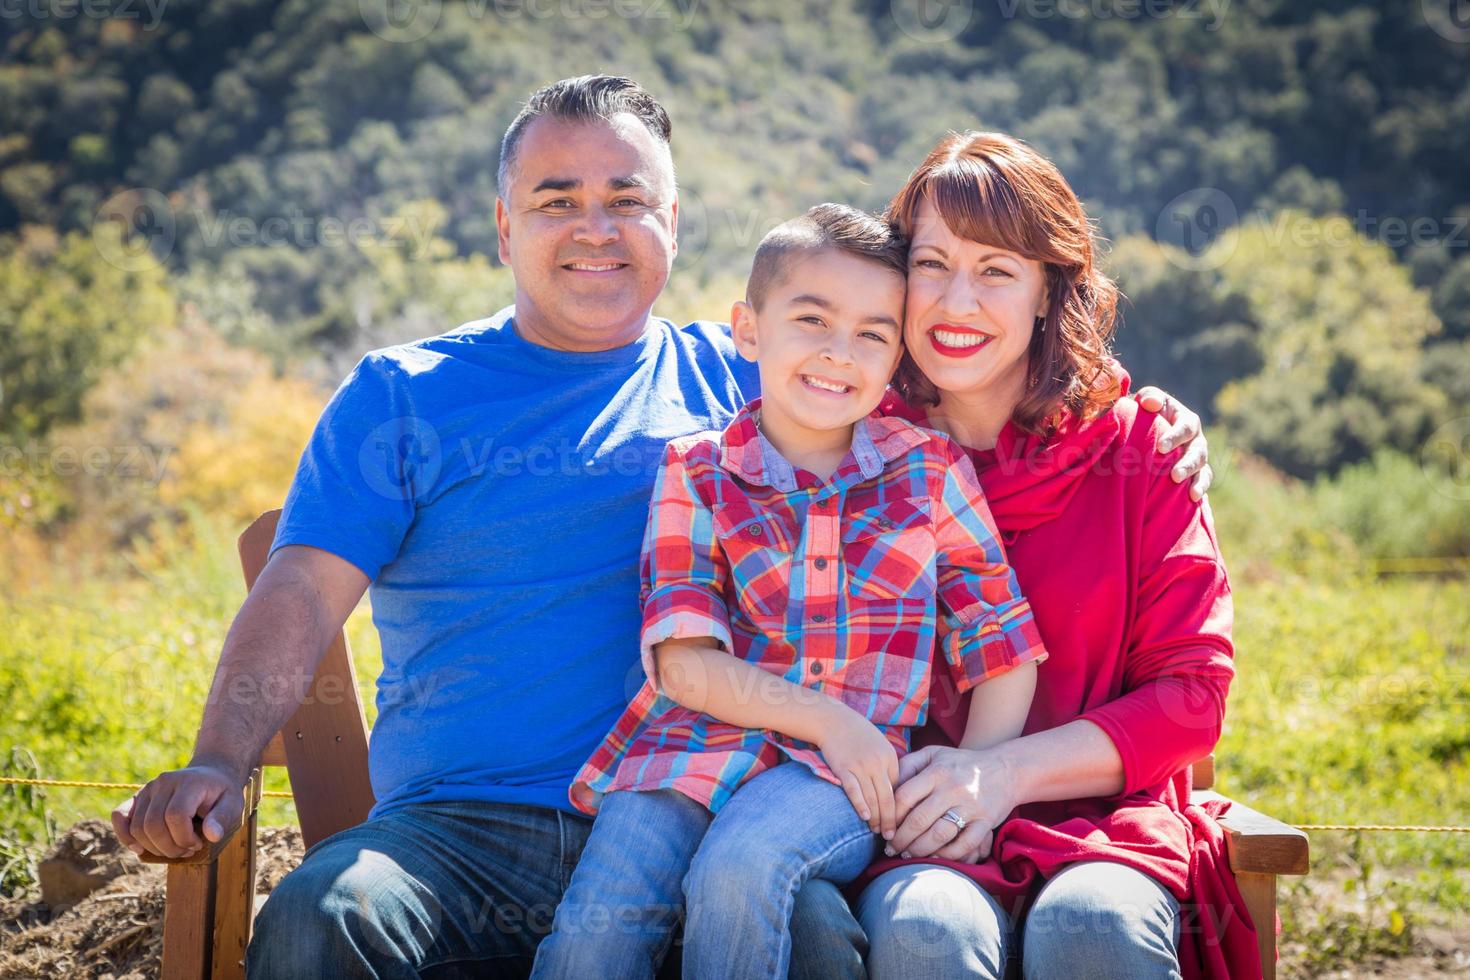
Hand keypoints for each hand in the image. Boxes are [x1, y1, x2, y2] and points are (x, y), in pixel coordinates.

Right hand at [111, 762, 244, 858]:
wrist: (211, 773)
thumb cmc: (222, 793)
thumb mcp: (233, 803)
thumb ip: (223, 817)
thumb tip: (211, 835)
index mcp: (188, 783)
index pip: (176, 816)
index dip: (184, 838)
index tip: (198, 844)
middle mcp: (163, 783)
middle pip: (153, 825)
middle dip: (169, 847)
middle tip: (187, 851)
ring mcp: (148, 788)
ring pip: (137, 827)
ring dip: (153, 847)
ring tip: (174, 848)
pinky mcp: (138, 796)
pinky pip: (119, 816)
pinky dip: (125, 835)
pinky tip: (140, 849)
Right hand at [818, 708, 899, 839]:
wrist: (834, 721)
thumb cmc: (858, 735)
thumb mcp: (880, 746)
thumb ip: (887, 767)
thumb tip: (892, 793)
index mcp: (890, 758)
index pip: (898, 789)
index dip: (900, 809)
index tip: (900, 823)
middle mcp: (877, 763)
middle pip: (888, 798)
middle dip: (890, 820)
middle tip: (891, 835)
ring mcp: (860, 766)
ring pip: (872, 798)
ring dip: (875, 818)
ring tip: (877, 831)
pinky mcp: (843, 768)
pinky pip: (854, 790)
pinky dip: (860, 805)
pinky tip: (864, 817)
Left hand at [887, 744, 1019, 862]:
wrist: (1005, 769)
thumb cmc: (961, 763)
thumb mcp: (934, 753)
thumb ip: (908, 764)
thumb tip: (887, 785)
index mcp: (937, 771)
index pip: (905, 796)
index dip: (890, 815)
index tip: (882, 827)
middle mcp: (952, 789)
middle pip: (918, 819)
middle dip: (900, 838)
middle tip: (890, 848)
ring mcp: (970, 807)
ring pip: (938, 835)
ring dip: (918, 850)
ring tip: (907, 854)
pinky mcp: (985, 823)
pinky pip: (964, 845)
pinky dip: (947, 855)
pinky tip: (933, 857)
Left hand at [1133, 386, 1211, 500]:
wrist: (1147, 429)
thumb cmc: (1146, 413)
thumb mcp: (1147, 401)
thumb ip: (1149, 397)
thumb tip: (1150, 403)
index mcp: (1186, 420)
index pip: (1185, 427)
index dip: (1175, 437)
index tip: (1161, 447)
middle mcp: (1196, 439)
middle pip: (1198, 451)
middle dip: (1187, 464)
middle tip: (1174, 475)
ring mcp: (1198, 456)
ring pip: (1202, 468)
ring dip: (1195, 479)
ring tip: (1185, 489)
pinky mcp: (1196, 472)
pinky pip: (1203, 480)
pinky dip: (1200, 488)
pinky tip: (1193, 498)